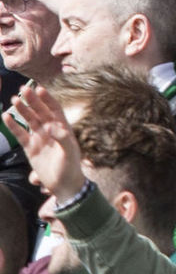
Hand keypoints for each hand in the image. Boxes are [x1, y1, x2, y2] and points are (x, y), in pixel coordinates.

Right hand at [3, 82, 81, 205]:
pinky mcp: (30, 148)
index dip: (47, 99)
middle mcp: (51, 130)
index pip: (54, 109)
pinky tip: (6, 117)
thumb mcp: (70, 152)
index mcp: (63, 127)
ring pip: (29, 120)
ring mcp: (40, 138)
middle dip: (32, 100)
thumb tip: (52, 126)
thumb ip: (63, 138)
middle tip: (23, 89)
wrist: (63, 184)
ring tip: (14, 99)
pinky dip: (13, 126)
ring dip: (22, 110)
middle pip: (40, 111)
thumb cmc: (71, 167)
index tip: (39, 89)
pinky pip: (20, 134)